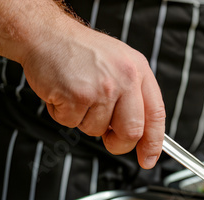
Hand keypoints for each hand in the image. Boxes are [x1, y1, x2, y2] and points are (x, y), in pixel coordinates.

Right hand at [19, 21, 165, 168]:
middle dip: (118, 143)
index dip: (154, 143)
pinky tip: (63, 94)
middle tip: (108, 138)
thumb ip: (135, 96)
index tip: (148, 159)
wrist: (47, 35)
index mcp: (139, 72)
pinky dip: (63, 114)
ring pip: (97, 130)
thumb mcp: (121, 64)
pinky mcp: (77, 95)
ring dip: (84, 121)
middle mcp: (125, 79)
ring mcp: (102, 88)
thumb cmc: (82, 52)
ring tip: (78, 96)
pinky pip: (72, 123)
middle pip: (131, 132)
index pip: (156, 116)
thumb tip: (141, 133)